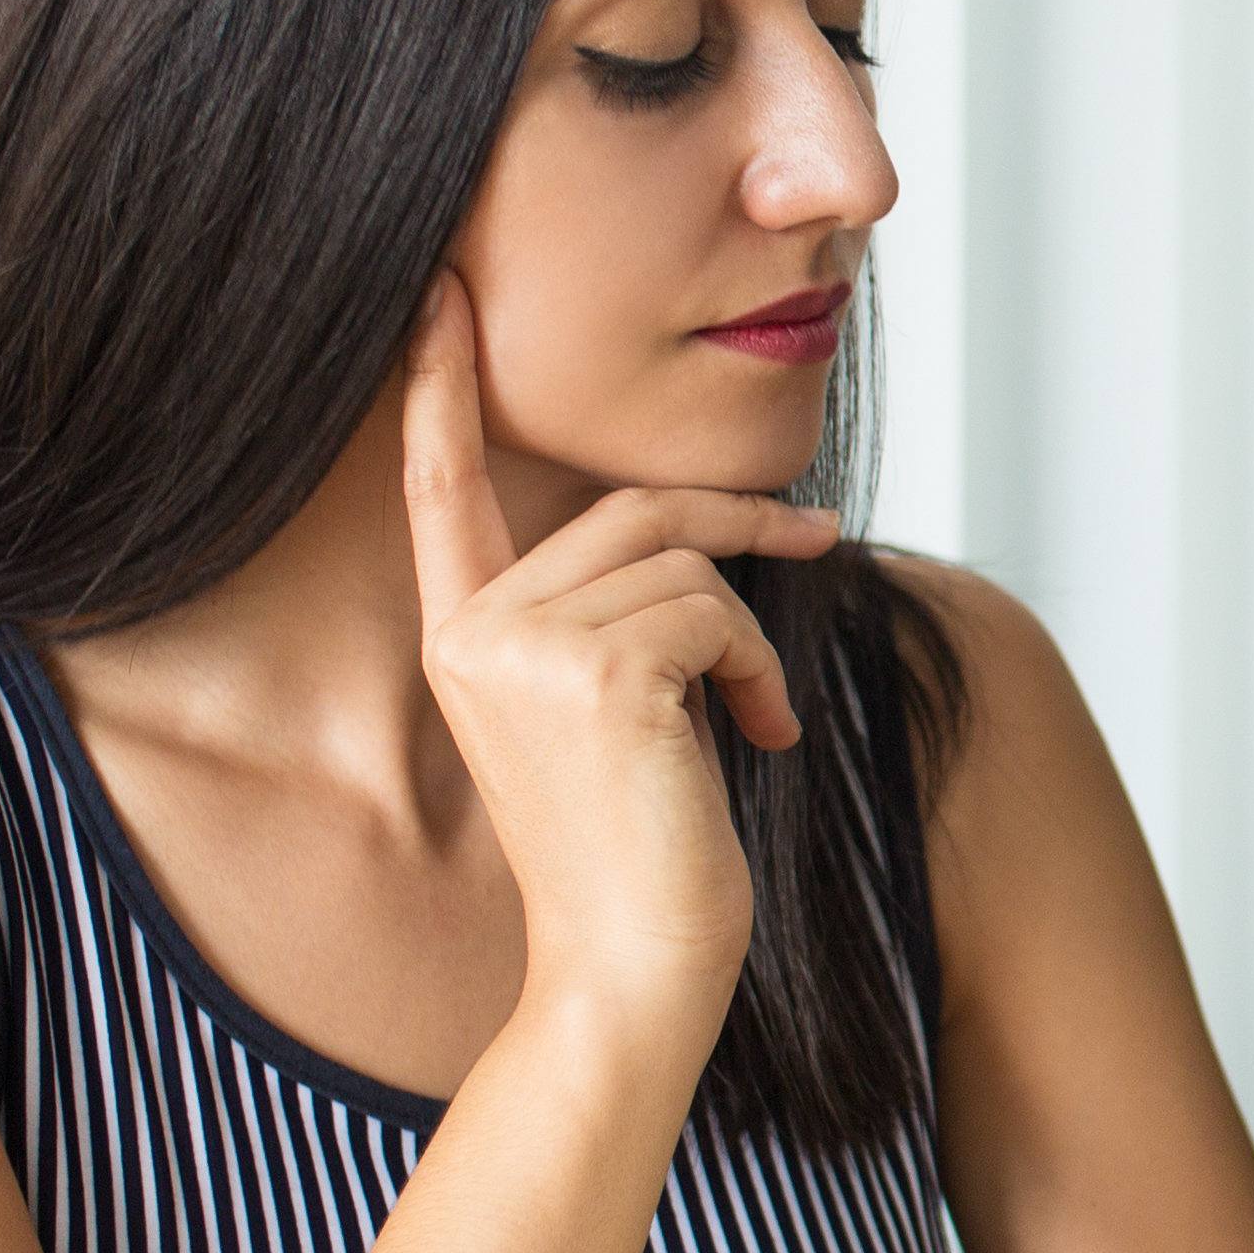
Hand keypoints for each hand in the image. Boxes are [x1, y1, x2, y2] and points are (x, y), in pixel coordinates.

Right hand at [399, 278, 835, 1029]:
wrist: (634, 966)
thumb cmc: (641, 848)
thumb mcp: (611, 710)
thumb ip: (618, 614)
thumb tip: (702, 529)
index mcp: (464, 635)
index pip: (443, 486)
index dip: (441, 385)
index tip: (438, 286)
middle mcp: (475, 630)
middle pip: (627, 508)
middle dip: (737, 520)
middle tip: (815, 534)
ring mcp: (525, 647)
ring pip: (684, 564)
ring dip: (751, 633)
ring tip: (752, 716)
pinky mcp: (596, 671)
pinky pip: (715, 612)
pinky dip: (760, 666)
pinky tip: (755, 736)